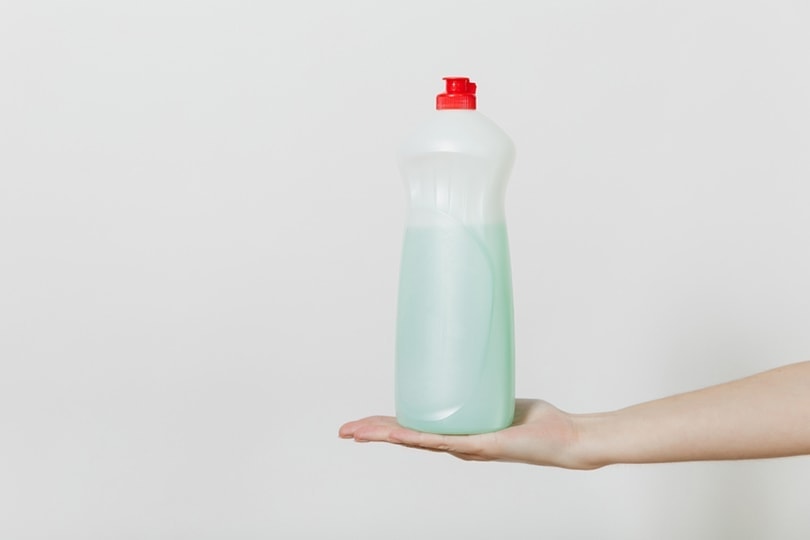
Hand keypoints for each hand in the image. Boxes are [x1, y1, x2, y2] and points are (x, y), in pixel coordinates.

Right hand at [339, 399, 590, 468]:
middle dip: (373, 434)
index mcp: (457, 434)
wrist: (566, 439)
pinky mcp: (481, 444)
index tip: (361, 424)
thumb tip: (471, 354)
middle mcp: (457, 444)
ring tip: (358, 433)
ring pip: (416, 441)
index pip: (413, 430)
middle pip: (406, 438)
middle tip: (344, 431)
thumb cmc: (538, 423)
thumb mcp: (499, 396)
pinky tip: (398, 435)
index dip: (385, 426)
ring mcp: (467, 447)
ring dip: (385, 437)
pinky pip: (443, 441)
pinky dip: (417, 438)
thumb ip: (482, 383)